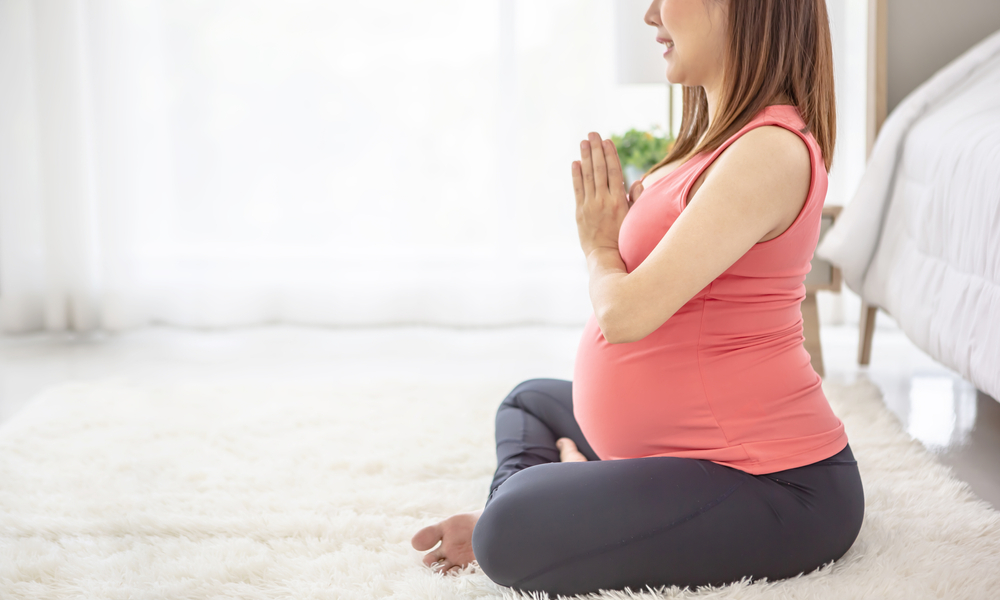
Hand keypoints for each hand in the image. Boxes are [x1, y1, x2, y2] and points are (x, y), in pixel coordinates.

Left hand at [571, 132, 642, 256]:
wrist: (605, 255)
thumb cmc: (624, 237)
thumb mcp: (634, 218)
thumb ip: (635, 198)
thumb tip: (635, 181)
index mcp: (619, 200)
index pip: (614, 171)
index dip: (610, 154)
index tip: (607, 140)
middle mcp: (604, 200)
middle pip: (599, 169)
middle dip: (596, 150)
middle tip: (592, 134)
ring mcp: (590, 205)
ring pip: (588, 176)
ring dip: (585, 157)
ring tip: (583, 142)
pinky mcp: (580, 212)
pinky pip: (577, 189)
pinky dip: (576, 175)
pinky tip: (575, 162)